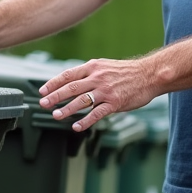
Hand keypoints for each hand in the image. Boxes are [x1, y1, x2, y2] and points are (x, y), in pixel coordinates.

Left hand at [39, 57, 158, 131]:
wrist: (149, 75)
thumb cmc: (127, 72)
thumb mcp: (105, 66)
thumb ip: (89, 74)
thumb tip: (71, 82)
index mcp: (93, 67)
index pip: (68, 74)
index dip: (53, 83)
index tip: (42, 91)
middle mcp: (98, 77)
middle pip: (71, 87)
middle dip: (55, 96)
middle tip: (43, 104)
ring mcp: (106, 90)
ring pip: (82, 100)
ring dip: (67, 109)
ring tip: (56, 116)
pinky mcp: (115, 102)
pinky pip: (97, 113)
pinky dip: (85, 120)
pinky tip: (76, 126)